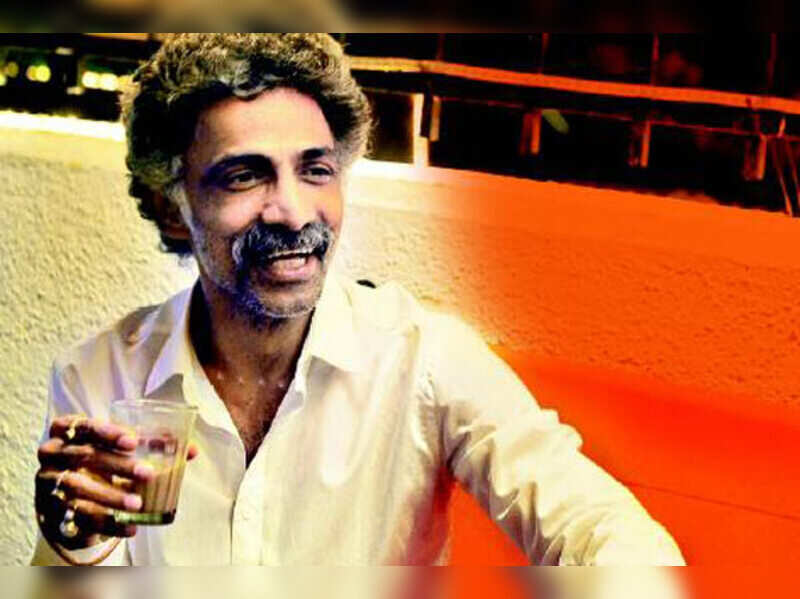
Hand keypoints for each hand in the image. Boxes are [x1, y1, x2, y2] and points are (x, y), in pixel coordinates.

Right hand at [35, 414, 198, 550]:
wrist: (68, 494)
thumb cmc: (101, 460)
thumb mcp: (118, 448)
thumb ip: (152, 444)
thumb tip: (192, 451)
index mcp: (67, 430)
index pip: (82, 425)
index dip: (106, 432)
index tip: (133, 441)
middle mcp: (53, 454)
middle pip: (84, 456)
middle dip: (118, 465)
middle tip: (148, 473)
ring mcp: (49, 483)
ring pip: (78, 488)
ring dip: (111, 496)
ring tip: (138, 504)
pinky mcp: (53, 511)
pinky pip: (80, 518)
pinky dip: (107, 524)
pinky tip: (130, 528)